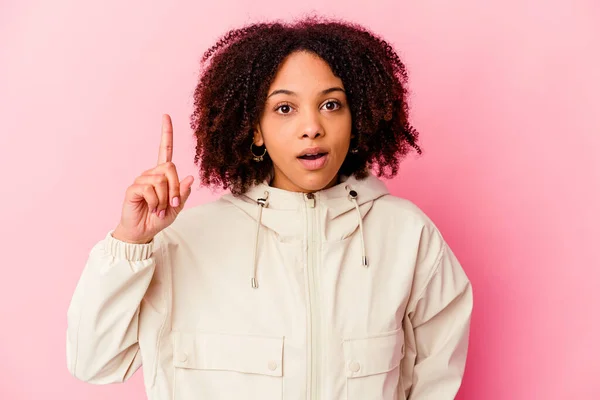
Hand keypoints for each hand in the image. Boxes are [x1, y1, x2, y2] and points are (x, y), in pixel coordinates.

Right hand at [113, 114, 193, 243]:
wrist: (143, 231)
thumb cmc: (158, 218)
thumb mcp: (177, 207)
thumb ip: (183, 193)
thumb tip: (190, 177)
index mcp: (163, 175)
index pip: (164, 150)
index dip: (166, 133)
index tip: (166, 116)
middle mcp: (151, 174)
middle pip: (170, 167)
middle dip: (176, 187)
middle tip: (172, 203)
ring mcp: (141, 180)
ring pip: (161, 180)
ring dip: (164, 198)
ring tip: (158, 208)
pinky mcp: (133, 188)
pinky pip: (149, 189)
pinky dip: (155, 201)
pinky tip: (151, 207)